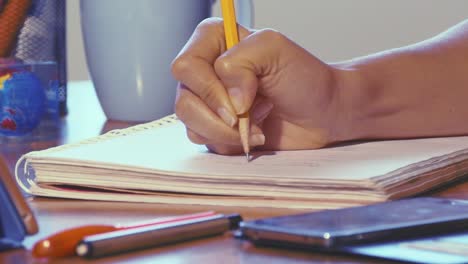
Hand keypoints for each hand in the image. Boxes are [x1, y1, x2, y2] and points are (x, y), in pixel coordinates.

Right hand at [172, 18, 351, 154]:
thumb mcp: (275, 50)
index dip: (210, 90)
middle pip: (184, 101)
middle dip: (220, 118)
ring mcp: (207, 101)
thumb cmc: (303, 77)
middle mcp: (205, 71)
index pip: (186, 67)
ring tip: (259, 121)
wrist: (321, 113)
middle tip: (250, 116)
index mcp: (213, 41)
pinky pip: (204, 141)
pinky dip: (231, 142)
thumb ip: (241, 62)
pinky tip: (255, 133)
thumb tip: (228, 102)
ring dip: (228, 132)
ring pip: (190, 125)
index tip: (242, 103)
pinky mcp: (214, 126)